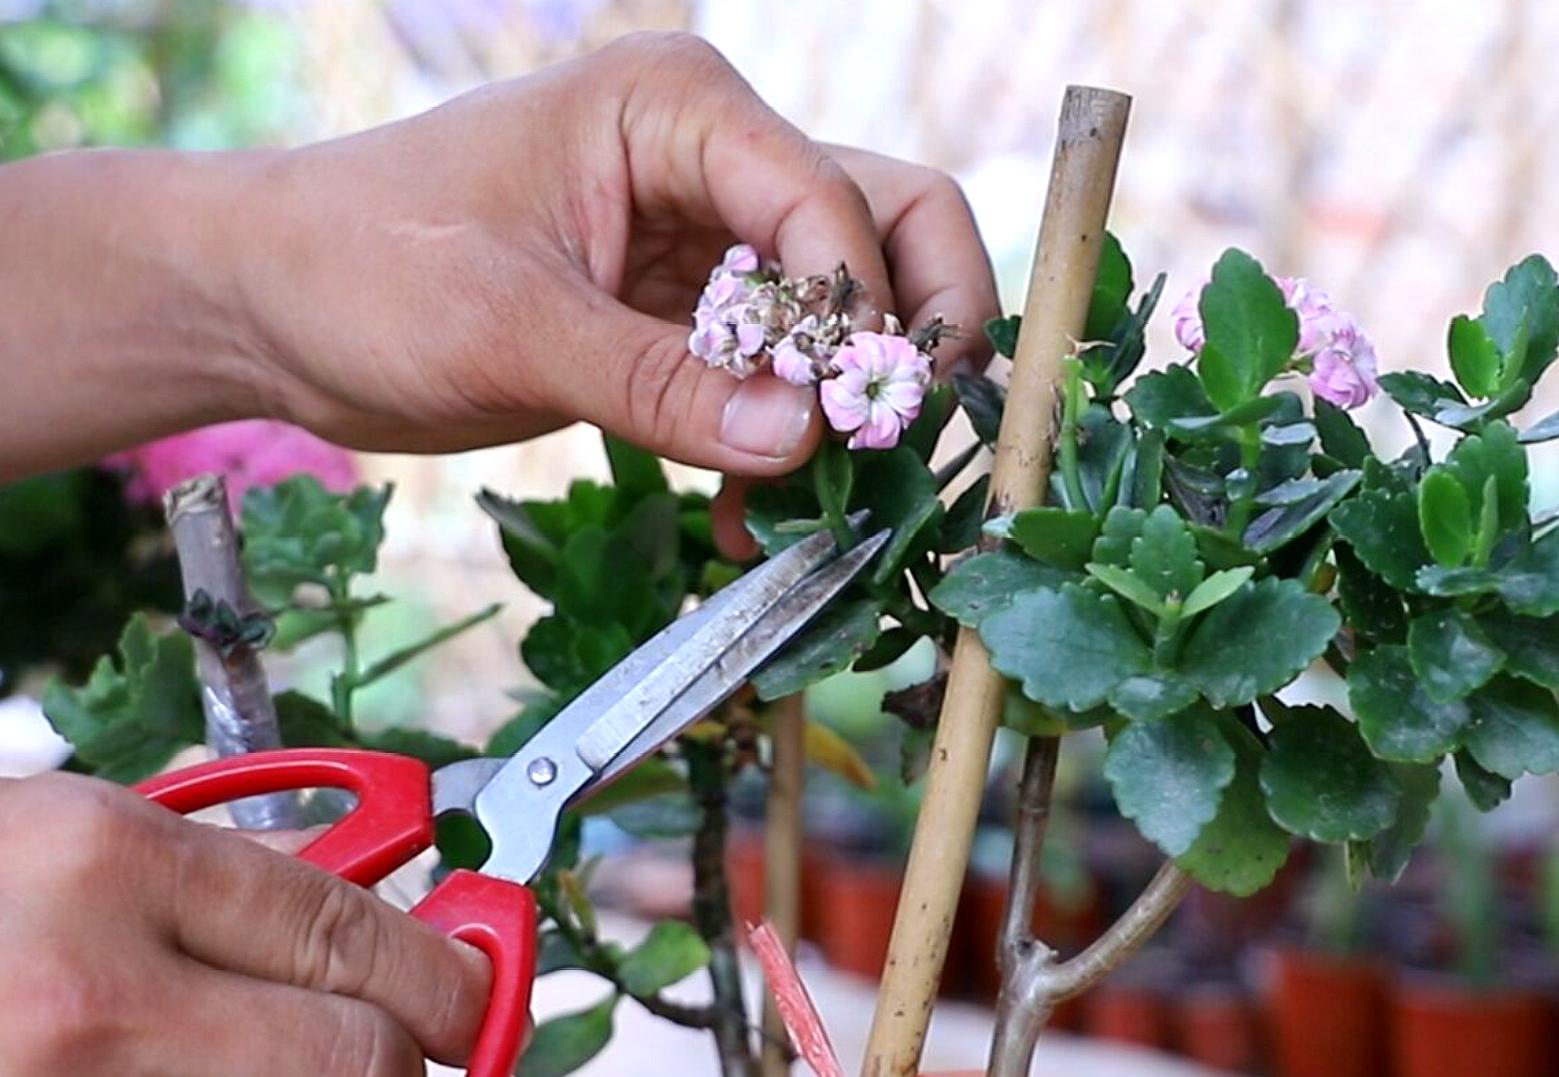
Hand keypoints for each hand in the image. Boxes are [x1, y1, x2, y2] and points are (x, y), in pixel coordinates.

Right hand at [0, 773, 489, 1075]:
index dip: (450, 976)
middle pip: (360, 1057)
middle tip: (407, 1038)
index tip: (482, 990)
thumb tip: (393, 913)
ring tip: (278, 1047)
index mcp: (110, 864)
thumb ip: (238, 873)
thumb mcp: (88, 844)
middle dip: (402, 1046)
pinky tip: (215, 1071)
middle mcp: (93, 993)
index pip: (352, 935)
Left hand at [228, 31, 997, 475]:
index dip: (858, 319)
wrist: (269, 304)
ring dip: (849, 404)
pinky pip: (780, 374)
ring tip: (819, 500)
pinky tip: (745, 515)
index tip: (842, 427)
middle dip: (911, 337)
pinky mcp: (688, 313)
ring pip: (849, 308)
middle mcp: (717, 159)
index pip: (834, 205)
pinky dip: (784, 441)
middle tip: (894, 441)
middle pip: (889, 228)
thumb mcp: (508, 327)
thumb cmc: (360, 266)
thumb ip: (659, 386)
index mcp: (678, 109)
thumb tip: (801, 442)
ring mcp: (710, 237)